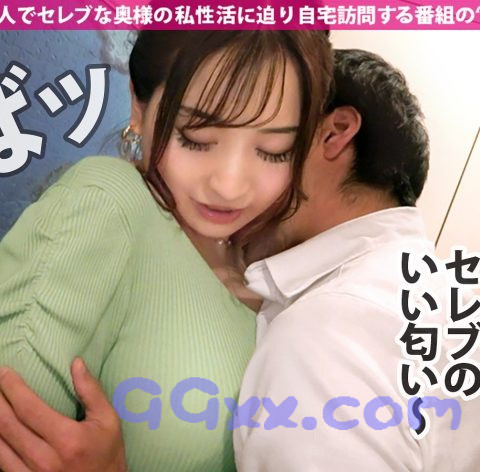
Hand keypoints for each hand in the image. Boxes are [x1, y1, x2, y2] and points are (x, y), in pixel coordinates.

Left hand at [0, 358, 126, 471]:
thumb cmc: (108, 453)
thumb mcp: (108, 420)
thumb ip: (91, 391)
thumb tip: (77, 363)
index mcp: (67, 439)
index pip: (29, 409)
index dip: (13, 389)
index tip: (4, 372)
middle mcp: (44, 460)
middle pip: (8, 425)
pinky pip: (1, 465)